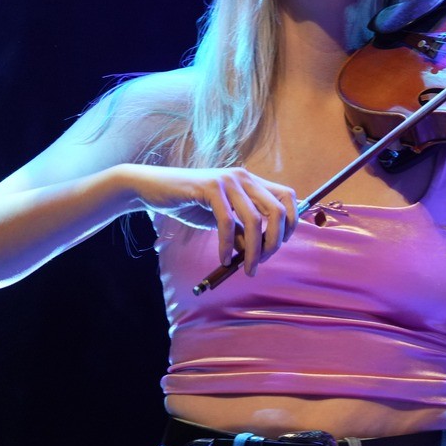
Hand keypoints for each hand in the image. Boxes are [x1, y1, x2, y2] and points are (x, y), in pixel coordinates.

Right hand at [130, 165, 298, 275]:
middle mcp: (244, 177)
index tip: (279, 245)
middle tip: (262, 262)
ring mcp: (227, 180)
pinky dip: (227, 245)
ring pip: (255, 220)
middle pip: (277, 211)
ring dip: (253, 250)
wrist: (154, 188)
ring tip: (246, 268)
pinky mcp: (209, 188)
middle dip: (275, 242)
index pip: (288, 197)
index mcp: (251, 181)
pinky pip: (227, 222)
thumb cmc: (190, 203)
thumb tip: (257, 251)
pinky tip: (223, 259)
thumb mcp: (222, 219)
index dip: (291, 222)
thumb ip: (242, 231)